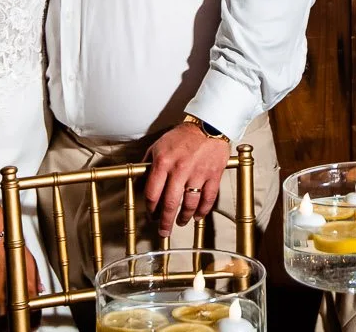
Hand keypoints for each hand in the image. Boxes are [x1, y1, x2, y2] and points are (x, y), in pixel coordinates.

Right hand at [0, 228, 41, 328]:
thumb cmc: (16, 252)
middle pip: (18, 320)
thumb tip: (40, 289)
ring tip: (3, 331)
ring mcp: (2, 298)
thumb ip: (37, 280)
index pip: (34, 313)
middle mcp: (16, 298)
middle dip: (18, 327)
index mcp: (30, 290)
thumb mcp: (33, 266)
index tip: (34, 325)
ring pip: (2, 320)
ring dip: (2, 328)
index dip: (35, 322)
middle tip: (19, 329)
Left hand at [143, 119, 231, 234]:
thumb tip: (141, 182)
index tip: (151, 215)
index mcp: (163, 162)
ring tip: (180, 222)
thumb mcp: (159, 145)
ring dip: (184, 217)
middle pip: (170, 204)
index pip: (153, 193)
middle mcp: (180, 170)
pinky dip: (203, 211)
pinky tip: (198, 216)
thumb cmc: (182, 135)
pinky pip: (208, 199)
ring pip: (190, 204)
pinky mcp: (213, 175)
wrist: (209, 124)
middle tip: (163, 232)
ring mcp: (198, 174)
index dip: (150, 208)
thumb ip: (149, 164)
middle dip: (165, 221)